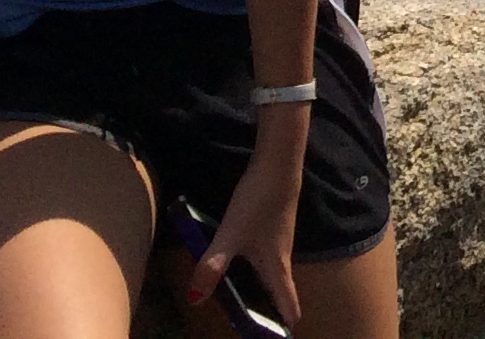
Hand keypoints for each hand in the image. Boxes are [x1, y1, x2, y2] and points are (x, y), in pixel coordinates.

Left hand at [187, 119, 305, 330]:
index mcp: (276, 267)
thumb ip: (212, 266)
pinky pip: (267, 257)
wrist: (278, 164)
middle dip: (269, 311)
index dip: (283, 325)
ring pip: (272, 274)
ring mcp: (280, 240)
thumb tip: (196, 301)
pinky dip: (256, 269)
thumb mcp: (231, 236)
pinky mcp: (274, 225)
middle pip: (280, 292)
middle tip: (251, 325)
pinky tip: (239, 263)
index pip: (288, 304)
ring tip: (242, 300)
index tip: (276, 337)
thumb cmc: (258, 203)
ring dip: (262, 290)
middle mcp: (282, 257)